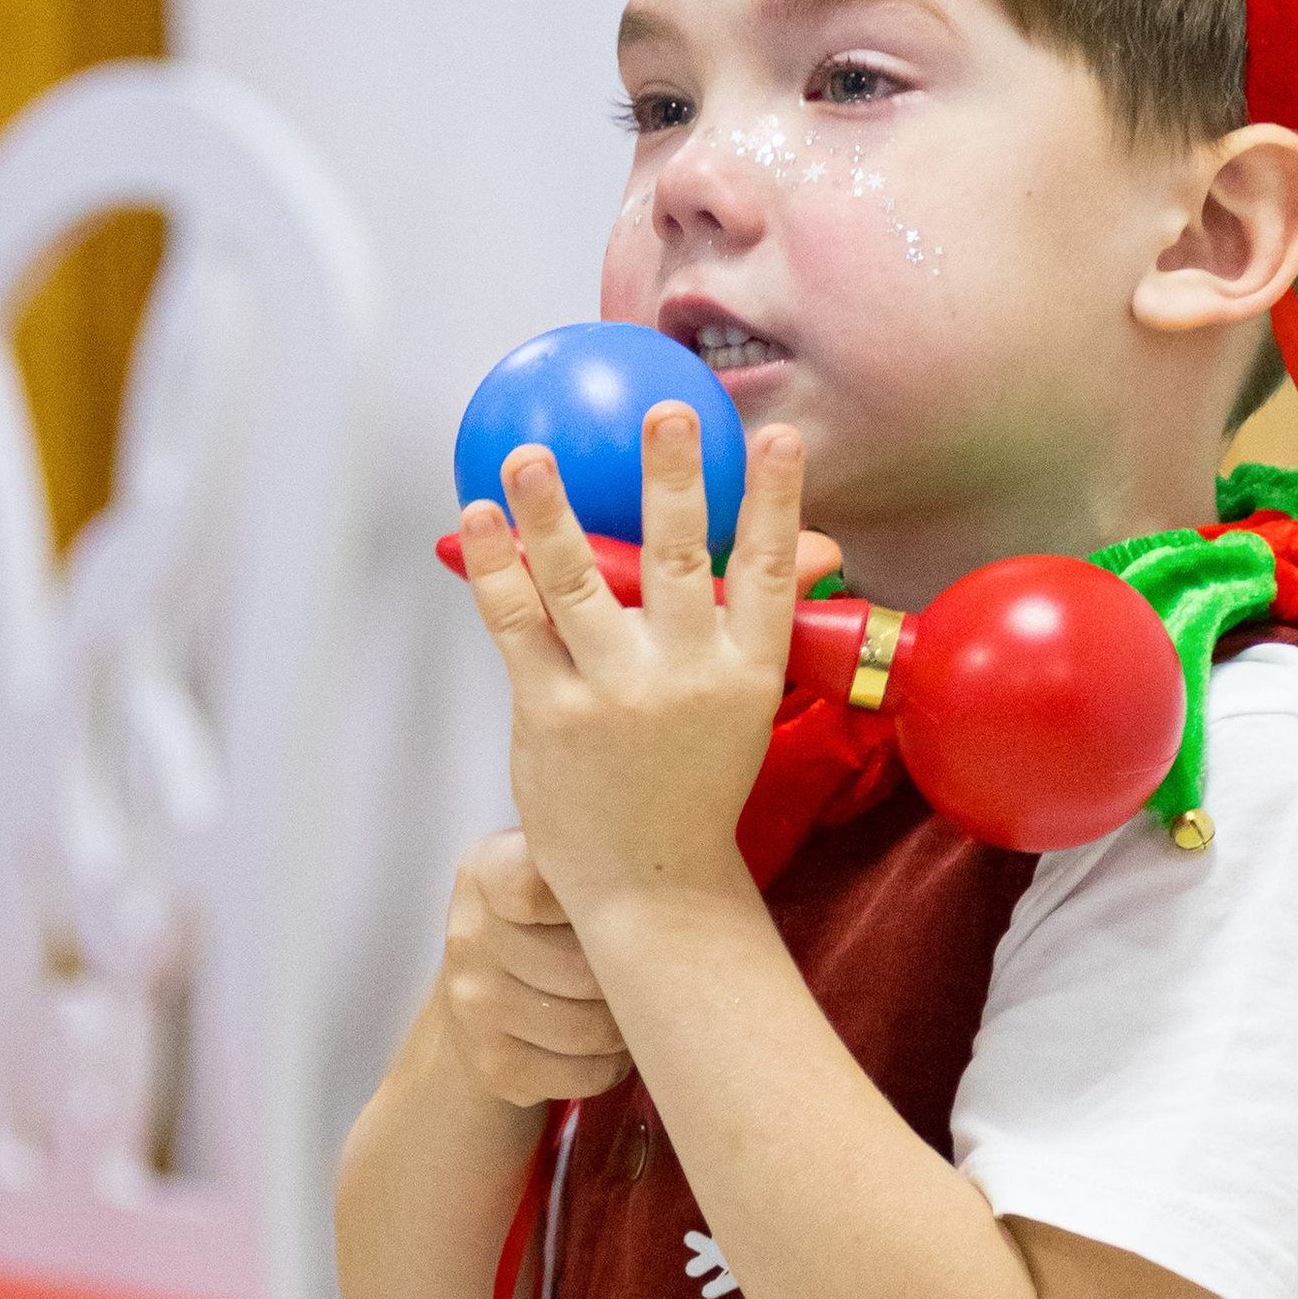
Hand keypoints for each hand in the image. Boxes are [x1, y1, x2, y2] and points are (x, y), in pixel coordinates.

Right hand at [437, 828, 632, 1105]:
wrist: (485, 997)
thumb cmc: (556, 921)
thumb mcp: (561, 871)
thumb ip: (604, 857)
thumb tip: (699, 857)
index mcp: (487, 871)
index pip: (540, 886)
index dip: (600, 901)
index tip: (632, 904)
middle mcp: (468, 936)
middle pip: (585, 970)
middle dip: (634, 979)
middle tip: (656, 971)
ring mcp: (472, 1006)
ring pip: (591, 1029)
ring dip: (629, 1027)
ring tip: (637, 1007)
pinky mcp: (490, 1065)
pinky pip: (585, 1074)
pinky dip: (613, 1065)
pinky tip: (609, 1045)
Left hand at [456, 407, 808, 932]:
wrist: (651, 886)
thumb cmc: (696, 782)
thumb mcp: (747, 702)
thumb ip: (762, 616)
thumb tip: (817, 543)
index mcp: (746, 672)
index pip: (767, 572)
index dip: (777, 502)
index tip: (778, 437)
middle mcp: (684, 678)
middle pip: (678, 560)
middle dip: (673, 480)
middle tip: (665, 412)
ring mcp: (614, 696)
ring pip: (578, 583)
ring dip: (550, 511)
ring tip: (530, 453)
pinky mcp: (550, 714)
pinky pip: (516, 626)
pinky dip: (495, 568)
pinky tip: (479, 516)